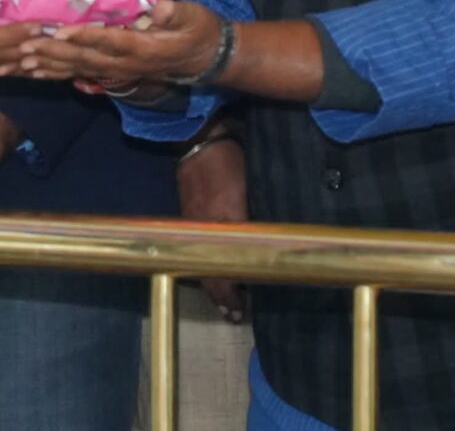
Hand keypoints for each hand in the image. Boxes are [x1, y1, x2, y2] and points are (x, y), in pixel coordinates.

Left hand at [15, 0, 222, 91]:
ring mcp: (116, 72)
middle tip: (22, 47)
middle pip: (82, 58)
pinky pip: (78, 74)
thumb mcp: (194, 18)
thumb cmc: (199, 31)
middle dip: (51, 52)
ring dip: (45, 67)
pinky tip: (32, 72)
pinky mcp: (111, 73)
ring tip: (16, 64)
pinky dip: (53, 73)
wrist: (207, 59)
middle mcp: (124, 64)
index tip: (58, 30)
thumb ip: (174, 13)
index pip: (108, 40)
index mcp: (141, 48)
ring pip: (75, 70)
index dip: (83, 36)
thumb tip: (159, 6)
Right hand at [178, 127, 249, 321]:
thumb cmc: (233, 160)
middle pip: (210, 274)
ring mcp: (192, 224)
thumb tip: (269, 244)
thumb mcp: (251, 187)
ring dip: (211, 286)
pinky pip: (192, 251)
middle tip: (234, 315)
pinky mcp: (185, 217)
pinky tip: (207, 272)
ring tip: (222, 301)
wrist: (199, 139)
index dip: (235, 292)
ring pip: (198, 265)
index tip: (246, 308)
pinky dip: (200, 266)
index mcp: (226, 222)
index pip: (230, 268)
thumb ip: (255, 217)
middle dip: (222, 297)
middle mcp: (206, 229)